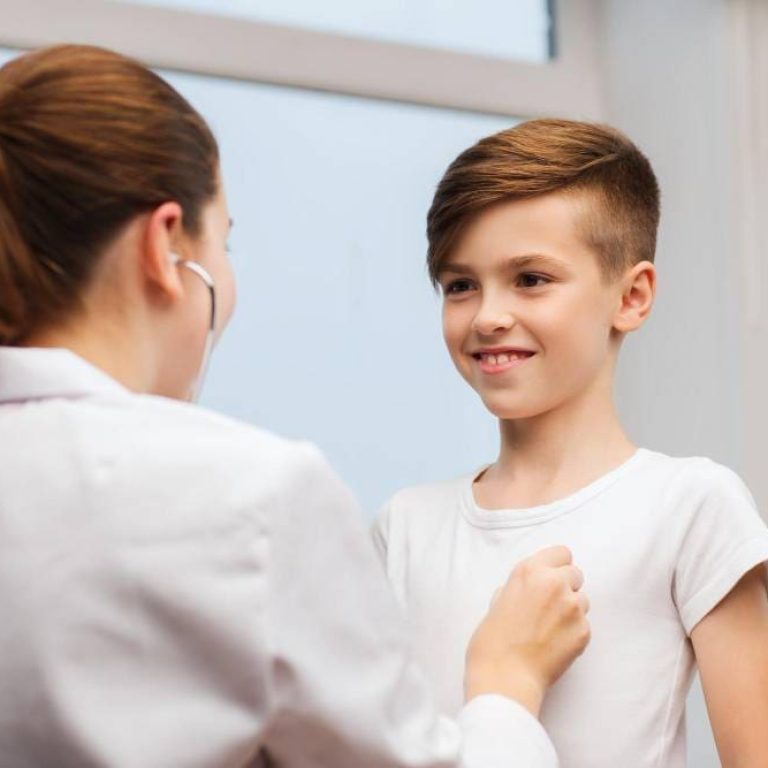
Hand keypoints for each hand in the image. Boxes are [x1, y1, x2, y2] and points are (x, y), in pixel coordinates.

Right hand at [464, 545, 590, 716]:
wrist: (504, 677)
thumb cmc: (493, 642)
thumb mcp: (499, 600)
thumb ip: (520, 587)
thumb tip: (530, 588)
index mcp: (529, 571)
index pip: (562, 553)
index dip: (557, 566)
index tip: (552, 577)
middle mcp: (554, 583)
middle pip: (576, 573)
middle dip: (566, 586)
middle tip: (550, 606)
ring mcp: (571, 607)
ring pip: (583, 599)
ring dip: (571, 609)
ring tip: (551, 628)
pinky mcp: (583, 631)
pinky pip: (584, 624)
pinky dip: (574, 632)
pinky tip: (555, 643)